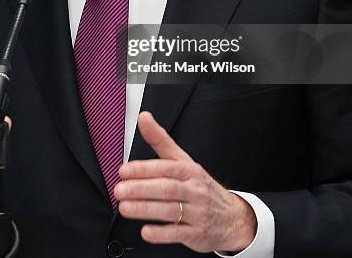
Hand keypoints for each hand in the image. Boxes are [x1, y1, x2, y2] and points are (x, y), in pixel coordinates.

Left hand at [115, 112, 255, 253]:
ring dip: (145, 209)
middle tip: (119, 190)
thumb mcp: (183, 160)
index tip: (124, 171)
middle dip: (141, 189)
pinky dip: (161, 233)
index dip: (144, 169)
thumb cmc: (200, 187)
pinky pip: (178, 234)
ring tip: (124, 207)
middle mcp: (194, 190)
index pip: (166, 167)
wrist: (232, 217)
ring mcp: (197, 212)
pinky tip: (145, 231)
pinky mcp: (197, 233)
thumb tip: (144, 117)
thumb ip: (160, 140)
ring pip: (170, 210)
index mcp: (189, 170)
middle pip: (167, 188)